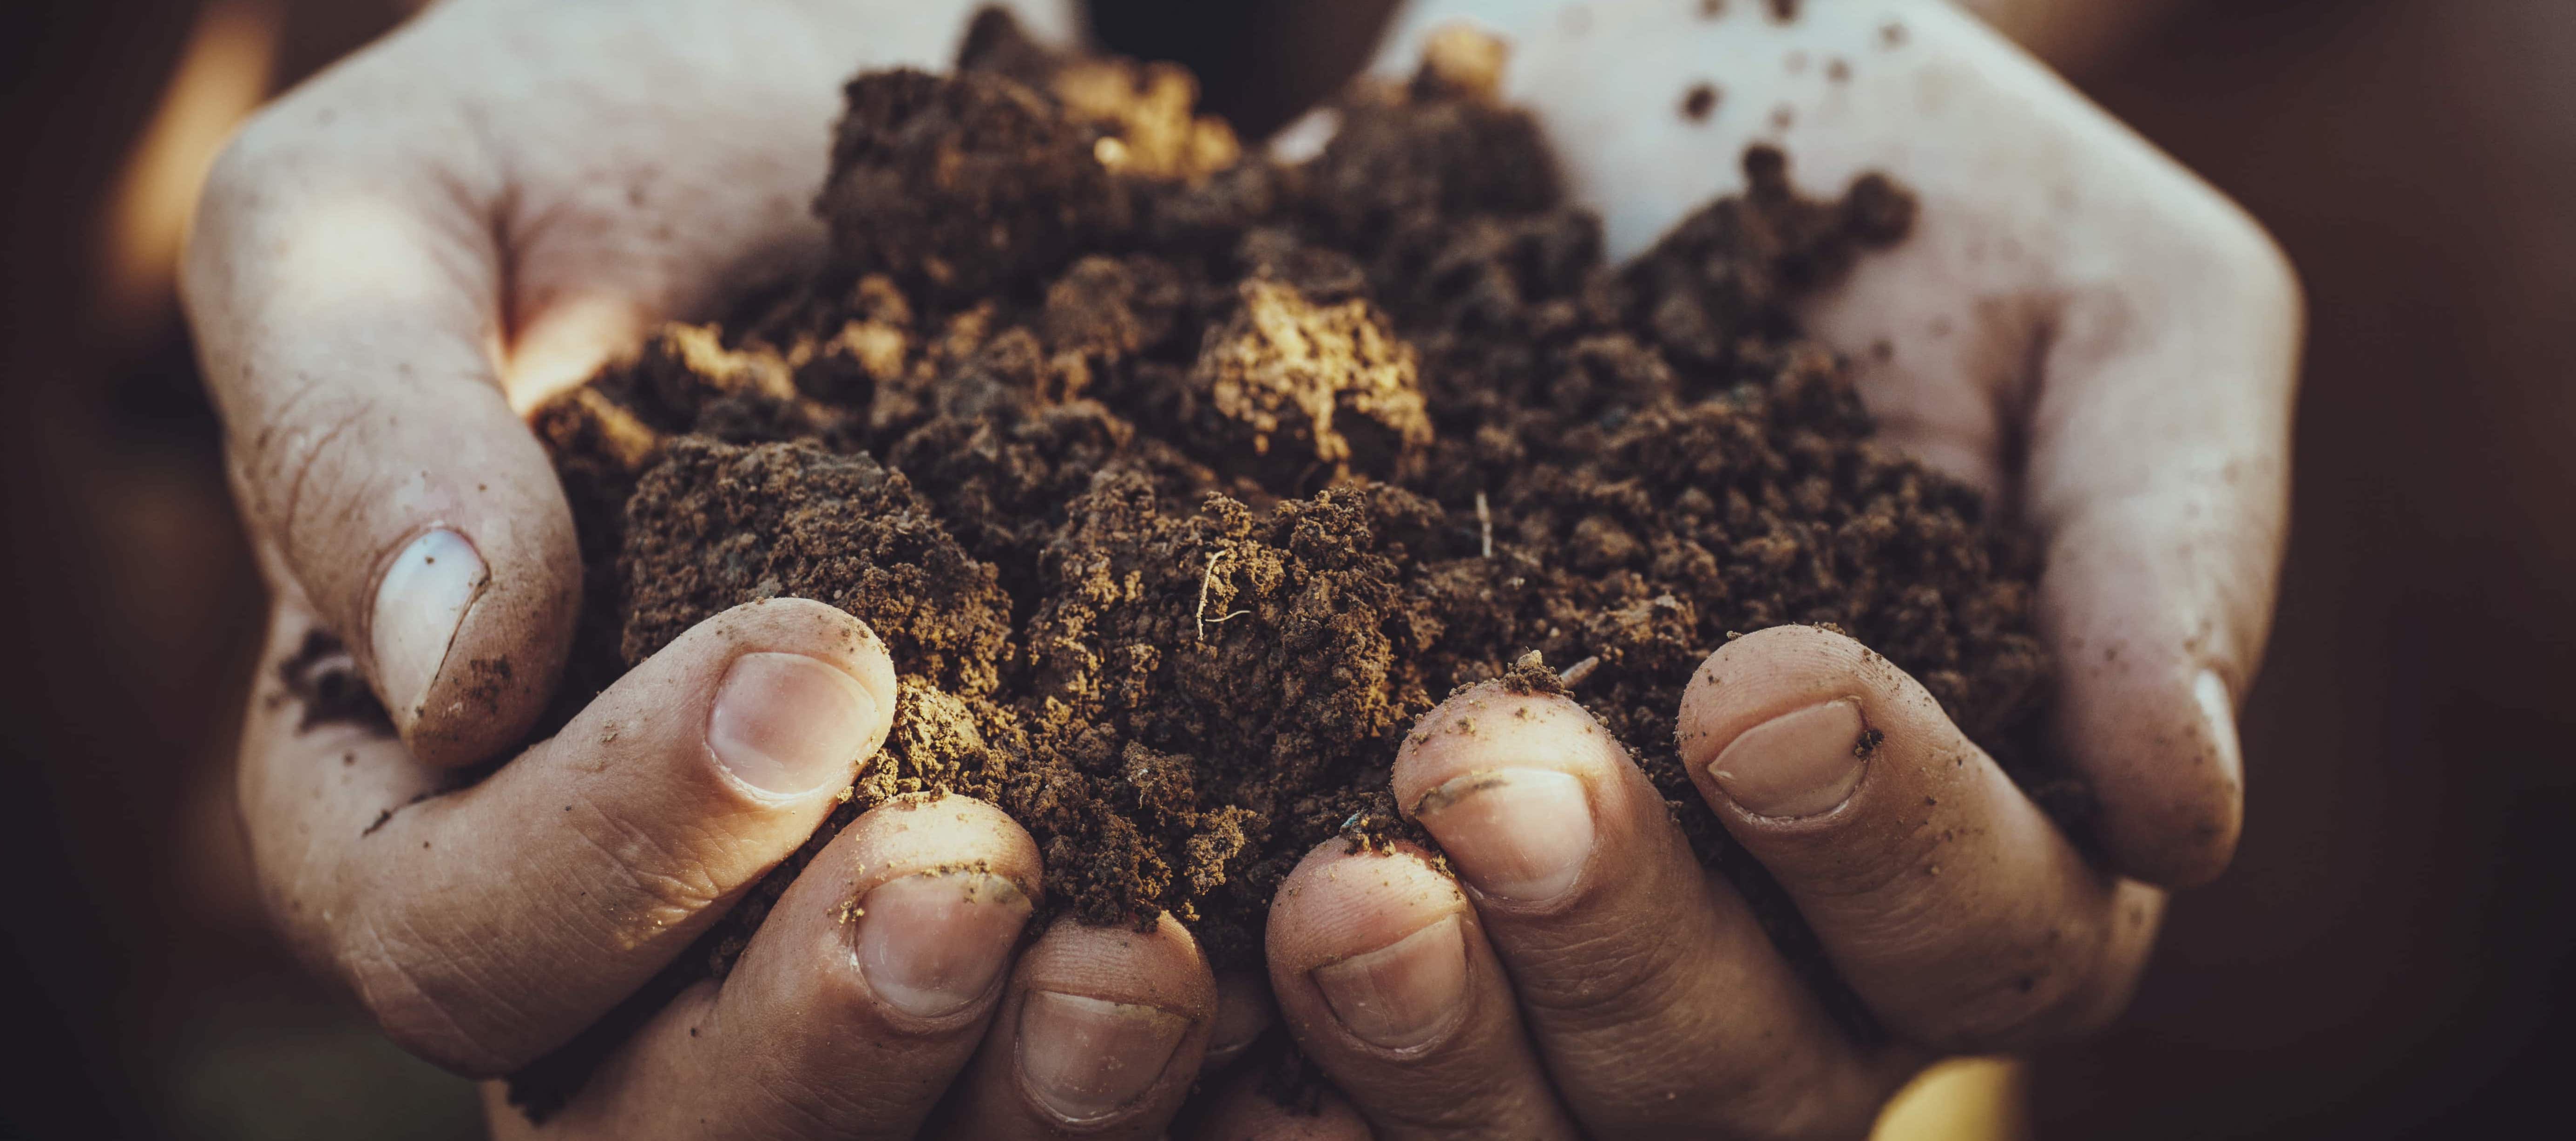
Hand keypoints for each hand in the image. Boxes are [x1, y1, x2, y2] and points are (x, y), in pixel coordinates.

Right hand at [194, 2, 1236, 1135]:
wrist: (861, 104)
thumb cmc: (596, 127)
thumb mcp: (405, 202)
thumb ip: (358, 417)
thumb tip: (445, 662)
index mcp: (413, 796)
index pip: (457, 932)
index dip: (619, 849)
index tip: (819, 668)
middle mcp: (613, 923)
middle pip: (662, 1112)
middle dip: (826, 1031)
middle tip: (981, 884)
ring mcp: (819, 940)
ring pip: (886, 1133)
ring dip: (1023, 1094)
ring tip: (1153, 967)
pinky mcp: (1028, 907)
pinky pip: (1071, 1055)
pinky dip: (1189, 1065)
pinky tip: (1287, 1000)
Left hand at [1206, 1, 2300, 1135]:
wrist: (1624, 112)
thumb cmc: (1917, 198)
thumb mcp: (2110, 309)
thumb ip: (2166, 541)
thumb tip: (2182, 805)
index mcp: (1978, 839)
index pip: (1982, 927)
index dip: (1883, 839)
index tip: (1759, 681)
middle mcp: (1771, 949)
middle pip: (1727, 1071)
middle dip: (1612, 945)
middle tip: (1491, 779)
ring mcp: (1543, 951)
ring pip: (1514, 1108)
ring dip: (1417, 1035)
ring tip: (1326, 897)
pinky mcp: (1336, 880)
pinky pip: (1289, 1053)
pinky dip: (1219, 1049)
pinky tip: (1150, 979)